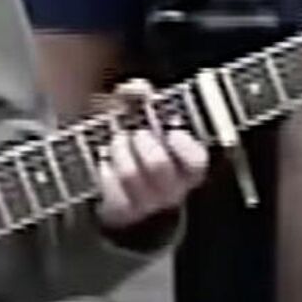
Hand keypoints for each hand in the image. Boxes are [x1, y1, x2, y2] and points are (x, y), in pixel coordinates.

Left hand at [93, 79, 210, 229]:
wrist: (111, 187)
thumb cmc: (133, 147)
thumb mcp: (137, 116)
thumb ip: (140, 96)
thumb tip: (140, 88)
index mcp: (187, 168)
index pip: (196, 160)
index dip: (181, 142)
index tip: (169, 128)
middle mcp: (172, 190)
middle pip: (158, 164)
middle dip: (140, 140)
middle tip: (134, 133)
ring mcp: (147, 204)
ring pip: (131, 175)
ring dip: (120, 150)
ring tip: (117, 143)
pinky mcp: (122, 213)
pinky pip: (112, 190)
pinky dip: (105, 170)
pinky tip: (106, 162)